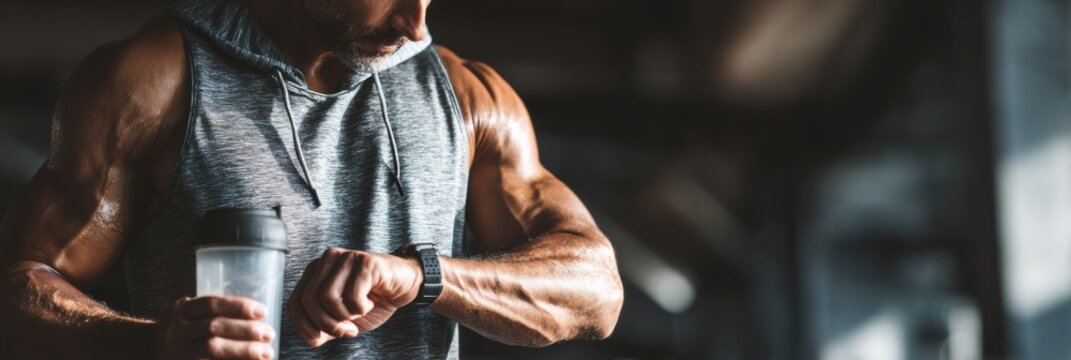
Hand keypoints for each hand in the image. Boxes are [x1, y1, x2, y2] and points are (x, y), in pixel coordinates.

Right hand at [154, 296, 274, 359]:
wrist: (150, 352)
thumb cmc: (182, 331)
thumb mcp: (189, 314)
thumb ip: (213, 312)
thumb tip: (260, 315)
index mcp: (182, 311)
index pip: (211, 304)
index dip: (238, 307)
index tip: (262, 312)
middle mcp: (179, 331)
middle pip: (214, 327)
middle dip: (245, 330)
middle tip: (269, 333)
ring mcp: (180, 352)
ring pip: (212, 349)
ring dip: (243, 350)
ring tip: (266, 352)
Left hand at [287, 247, 422, 346]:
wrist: (404, 286)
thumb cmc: (373, 300)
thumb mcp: (342, 318)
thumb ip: (323, 326)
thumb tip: (311, 337)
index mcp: (316, 272)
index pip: (294, 302)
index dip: (305, 327)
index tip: (323, 338)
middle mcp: (327, 259)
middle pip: (309, 300)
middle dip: (327, 325)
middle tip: (346, 331)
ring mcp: (346, 257)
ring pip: (327, 297)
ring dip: (345, 316)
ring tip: (359, 314)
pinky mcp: (365, 262)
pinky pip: (352, 294)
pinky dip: (361, 308)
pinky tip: (370, 304)